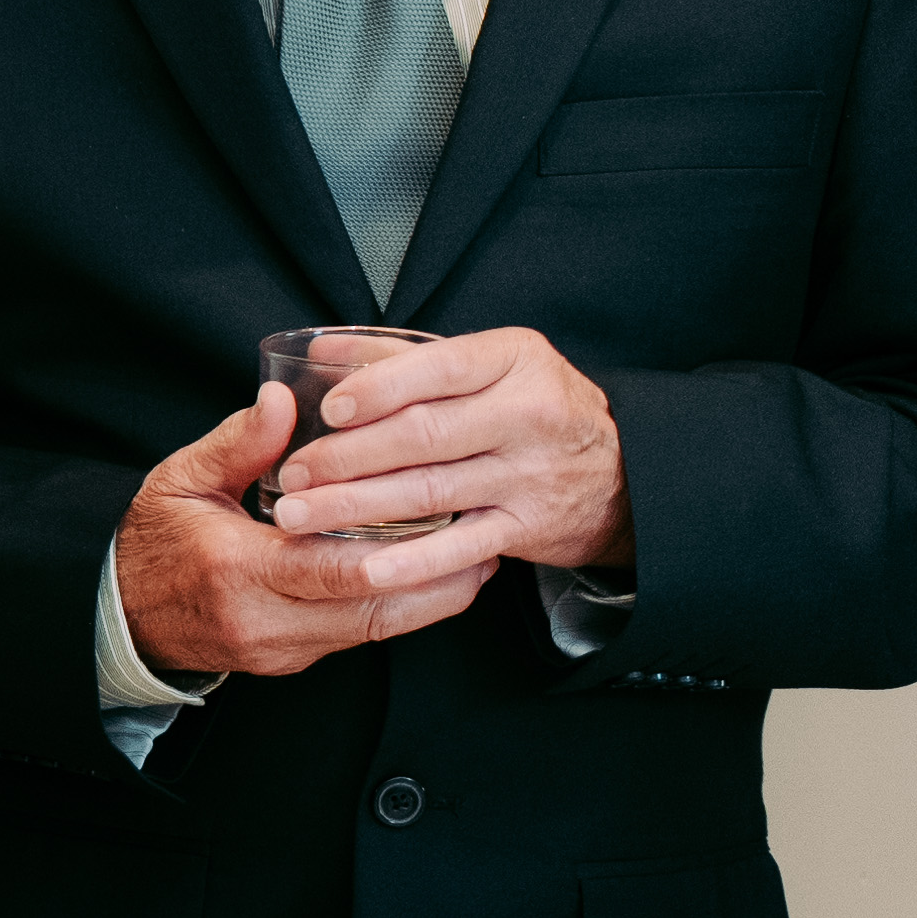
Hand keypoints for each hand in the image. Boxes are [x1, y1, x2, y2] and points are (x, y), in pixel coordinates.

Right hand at [116, 387, 501, 679]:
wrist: (119, 616)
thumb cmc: (150, 544)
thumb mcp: (180, 481)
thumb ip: (236, 443)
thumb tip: (282, 399)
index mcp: (237, 569)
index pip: (336, 567)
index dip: (404, 550)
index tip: (451, 522)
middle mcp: (265, 620)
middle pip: (374, 608)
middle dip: (439, 581)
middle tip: (488, 546)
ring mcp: (280, 648)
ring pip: (374, 629)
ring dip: (430, 600)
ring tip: (475, 565)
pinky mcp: (291, 660)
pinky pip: (356, 636)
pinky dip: (397, 608)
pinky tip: (426, 582)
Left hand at [268, 325, 631, 576]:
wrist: (622, 470)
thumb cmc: (531, 407)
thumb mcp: (488, 364)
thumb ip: (404, 356)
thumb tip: (322, 349)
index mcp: (514, 360)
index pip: (439, 368)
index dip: (379, 389)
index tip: (328, 410)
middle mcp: (528, 414)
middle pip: (424, 434)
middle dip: (348, 456)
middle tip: (293, 472)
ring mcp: (531, 474)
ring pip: (431, 490)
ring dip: (357, 505)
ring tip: (300, 513)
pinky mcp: (530, 526)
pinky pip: (462, 547)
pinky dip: (413, 561)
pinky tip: (365, 568)